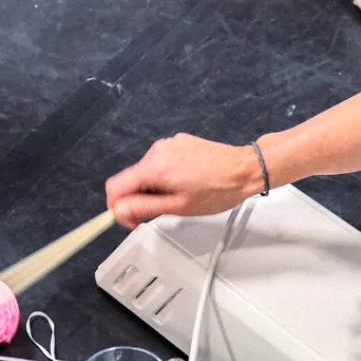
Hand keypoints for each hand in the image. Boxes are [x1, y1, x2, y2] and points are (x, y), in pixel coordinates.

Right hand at [105, 133, 267, 227]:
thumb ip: (143, 207)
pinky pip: (161, 161)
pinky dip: (166, 175)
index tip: (131, 218)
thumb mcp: (178, 207)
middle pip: (131, 178)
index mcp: (153, 167)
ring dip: (155, 186)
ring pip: (147, 171)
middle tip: (162, 210)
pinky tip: (186, 181)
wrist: (244, 169)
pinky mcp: (179, 142)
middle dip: (140, 197)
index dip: (117, 207)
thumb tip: (118, 209)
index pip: (115, 186)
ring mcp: (168, 144)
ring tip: (180, 195)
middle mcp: (156, 150)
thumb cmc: (217, 191)